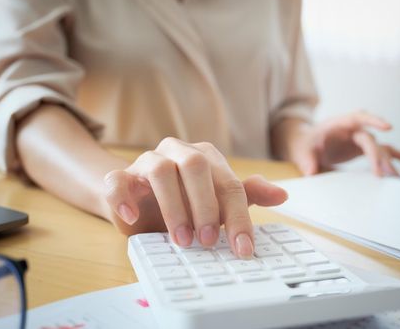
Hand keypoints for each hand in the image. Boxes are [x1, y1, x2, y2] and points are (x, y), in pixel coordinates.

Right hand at [103, 137, 286, 257]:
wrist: (144, 204)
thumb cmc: (188, 203)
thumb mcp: (220, 202)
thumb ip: (248, 195)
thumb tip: (282, 195)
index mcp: (206, 157)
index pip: (229, 183)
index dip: (238, 216)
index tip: (242, 248)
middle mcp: (178, 152)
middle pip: (195, 166)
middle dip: (205, 206)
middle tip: (209, 241)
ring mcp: (148, 161)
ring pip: (160, 170)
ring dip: (173, 207)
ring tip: (182, 239)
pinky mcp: (122, 176)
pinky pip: (117, 180)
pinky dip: (124, 197)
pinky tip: (133, 217)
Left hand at [287, 111, 399, 175]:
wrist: (306, 145)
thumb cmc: (305, 144)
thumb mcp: (301, 151)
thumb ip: (306, 160)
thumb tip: (310, 172)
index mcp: (339, 123)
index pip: (359, 117)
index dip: (374, 121)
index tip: (388, 127)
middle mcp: (353, 129)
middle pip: (370, 140)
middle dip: (377, 156)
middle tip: (382, 173)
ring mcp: (360, 138)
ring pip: (379, 147)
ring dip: (389, 160)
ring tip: (398, 176)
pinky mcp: (363, 148)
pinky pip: (382, 150)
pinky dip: (395, 156)